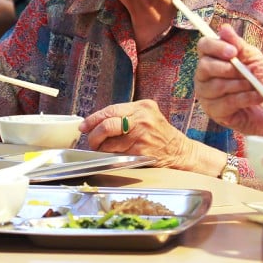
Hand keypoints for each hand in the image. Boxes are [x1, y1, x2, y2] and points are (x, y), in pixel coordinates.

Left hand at [80, 99, 195, 169]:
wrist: (179, 151)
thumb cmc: (159, 132)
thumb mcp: (147, 114)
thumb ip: (126, 113)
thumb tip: (98, 120)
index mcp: (141, 107)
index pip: (110, 110)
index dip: (93, 119)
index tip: (84, 126)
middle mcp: (141, 120)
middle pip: (108, 125)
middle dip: (94, 134)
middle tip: (89, 139)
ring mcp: (141, 137)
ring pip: (110, 143)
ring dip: (100, 147)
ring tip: (98, 148)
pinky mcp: (141, 152)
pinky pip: (118, 154)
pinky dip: (109, 155)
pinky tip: (109, 154)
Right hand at [194, 24, 262, 137]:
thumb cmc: (260, 82)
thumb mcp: (252, 58)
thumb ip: (238, 44)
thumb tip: (224, 28)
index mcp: (211, 59)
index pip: (203, 46)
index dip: (216, 47)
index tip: (233, 52)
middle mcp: (203, 77)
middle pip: (205, 66)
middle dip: (230, 69)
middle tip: (247, 73)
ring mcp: (206, 95)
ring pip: (217, 85)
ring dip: (241, 85)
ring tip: (254, 86)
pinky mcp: (214, 112)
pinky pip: (227, 102)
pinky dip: (246, 98)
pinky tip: (256, 98)